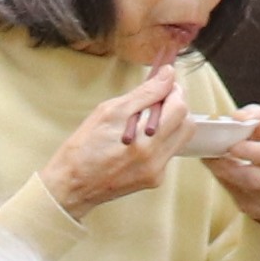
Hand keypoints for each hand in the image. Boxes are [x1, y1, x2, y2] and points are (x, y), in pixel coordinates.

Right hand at [39, 68, 186, 217]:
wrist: (72, 185)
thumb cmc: (84, 148)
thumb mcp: (110, 112)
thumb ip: (144, 93)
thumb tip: (167, 75)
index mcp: (146, 142)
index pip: (179, 109)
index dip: (175, 91)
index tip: (165, 83)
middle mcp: (156, 160)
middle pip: (187, 125)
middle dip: (177, 107)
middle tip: (158, 98)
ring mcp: (157, 172)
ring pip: (180, 139)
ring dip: (170, 123)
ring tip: (146, 118)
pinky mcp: (154, 179)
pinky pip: (168, 152)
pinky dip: (160, 139)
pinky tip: (140, 138)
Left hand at [217, 106, 259, 229]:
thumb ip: (258, 120)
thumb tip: (238, 116)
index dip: (250, 151)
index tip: (232, 146)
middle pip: (254, 177)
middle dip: (230, 167)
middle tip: (212, 155)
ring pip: (244, 190)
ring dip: (224, 175)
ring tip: (212, 161)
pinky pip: (240, 200)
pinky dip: (227, 185)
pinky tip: (221, 174)